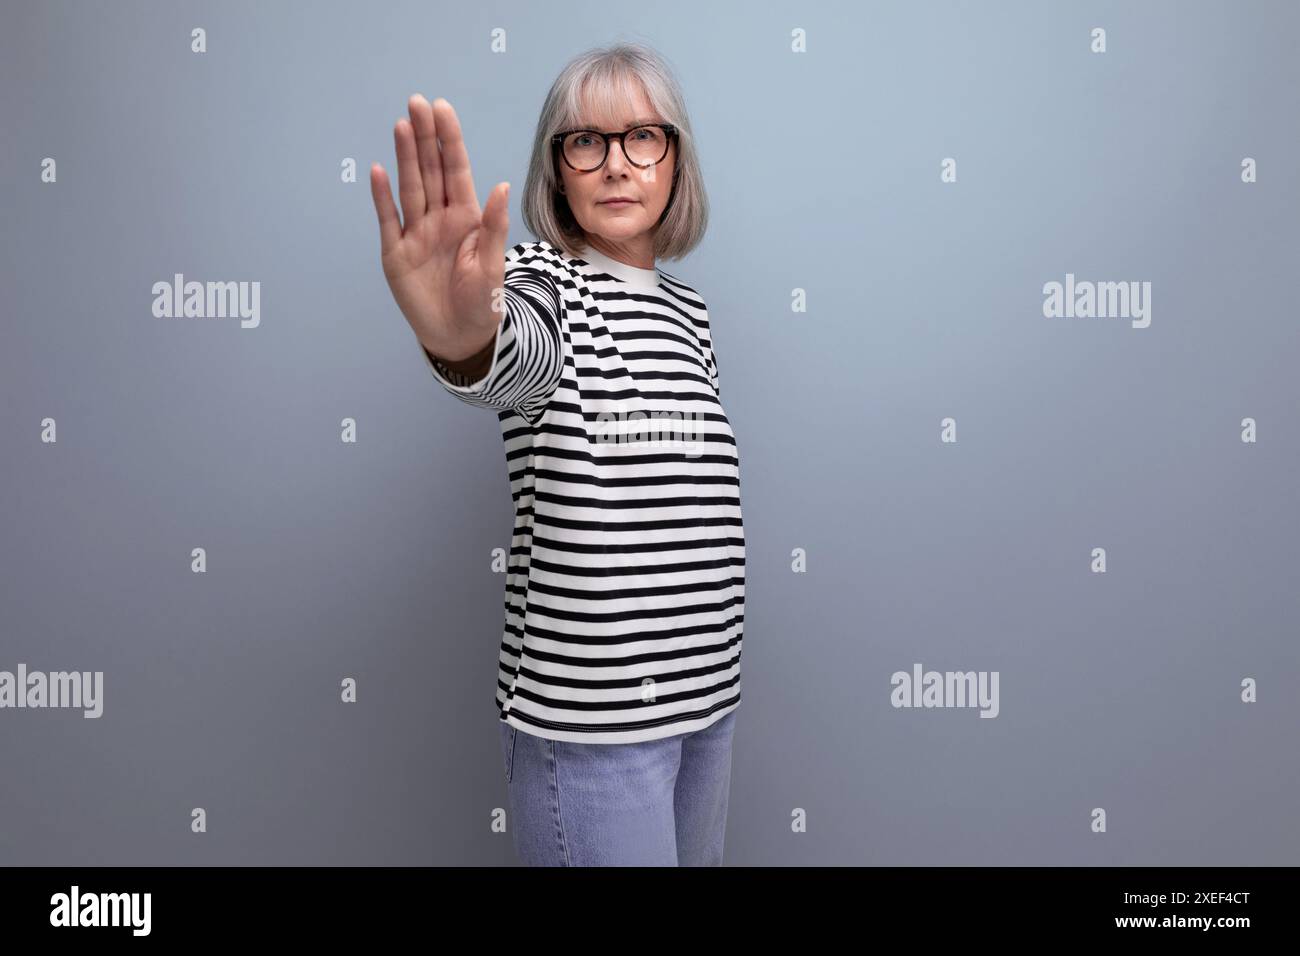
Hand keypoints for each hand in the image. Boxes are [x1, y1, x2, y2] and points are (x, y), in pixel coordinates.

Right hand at [370, 94, 509, 361]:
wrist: (460, 338)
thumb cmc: (483, 303)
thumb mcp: (492, 266)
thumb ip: (493, 227)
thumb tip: (500, 186)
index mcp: (467, 218)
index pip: (456, 171)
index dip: (449, 141)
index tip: (442, 110)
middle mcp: (439, 219)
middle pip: (430, 171)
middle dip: (425, 137)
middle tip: (417, 102)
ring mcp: (416, 234)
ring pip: (410, 188)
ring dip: (405, 157)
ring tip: (402, 125)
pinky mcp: (396, 253)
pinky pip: (389, 220)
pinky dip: (383, 197)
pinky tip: (379, 171)